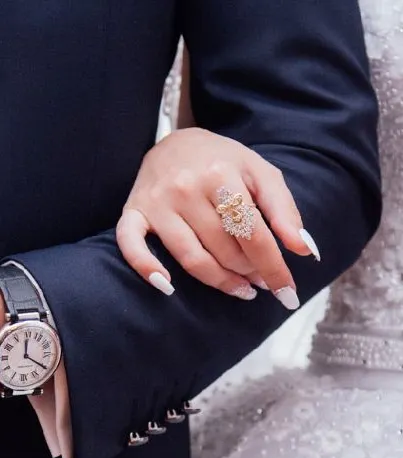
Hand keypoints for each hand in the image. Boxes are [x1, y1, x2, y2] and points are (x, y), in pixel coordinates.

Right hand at [117, 128, 319, 307]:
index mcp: (221, 174)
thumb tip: (306, 250)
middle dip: (249, 272)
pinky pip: (131, 246)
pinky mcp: (133, 212)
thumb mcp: (260, 174)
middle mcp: (186, 187)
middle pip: (225, 250)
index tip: (287, 293)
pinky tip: (167, 288)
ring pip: (191, 258)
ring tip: (241, 288)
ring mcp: (156, 202)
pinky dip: (147, 268)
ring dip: (221, 281)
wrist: (175, 141)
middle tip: (261, 279)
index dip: (274, 268)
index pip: (254, 234)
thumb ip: (285, 211)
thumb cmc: (223, 163)